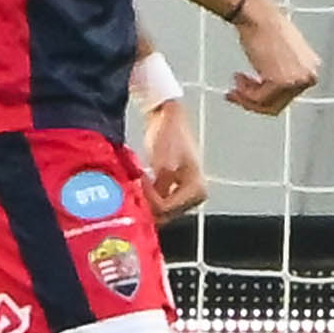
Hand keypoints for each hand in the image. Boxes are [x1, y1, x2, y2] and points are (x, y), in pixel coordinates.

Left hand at [139, 98, 207, 220]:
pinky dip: (150, 197)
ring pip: (162, 211)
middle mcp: (196, 196)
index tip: (141, 181)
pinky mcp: (178, 191)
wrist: (169, 118)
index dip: (149, 199)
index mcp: (197, 189)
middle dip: (148, 203)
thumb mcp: (163, 160)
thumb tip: (150, 208)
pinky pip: (161, 204)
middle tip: (136, 186)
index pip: (167, 209)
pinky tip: (143, 184)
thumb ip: (157, 188)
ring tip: (139, 182)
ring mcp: (188, 195)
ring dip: (148, 201)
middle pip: (166, 214)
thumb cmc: (170, 133)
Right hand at [225, 0, 321, 116]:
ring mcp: (297, 81)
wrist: (258, 15)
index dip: (265, 95)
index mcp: (311, 67)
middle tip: (235, 92)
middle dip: (254, 100)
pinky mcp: (282, 83)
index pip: (288, 95)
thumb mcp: (281, 53)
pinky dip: (245, 94)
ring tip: (235, 83)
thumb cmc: (265, 27)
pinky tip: (238, 79)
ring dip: (247, 97)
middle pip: (278, 103)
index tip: (248, 90)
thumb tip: (269, 92)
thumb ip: (281, 72)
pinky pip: (259, 99)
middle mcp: (309, 76)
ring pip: (267, 104)